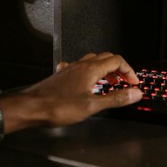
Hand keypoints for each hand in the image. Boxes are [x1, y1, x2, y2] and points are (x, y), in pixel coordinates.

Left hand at [20, 52, 142, 127]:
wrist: (30, 107)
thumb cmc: (56, 106)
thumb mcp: (92, 106)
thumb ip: (116, 98)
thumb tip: (135, 93)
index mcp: (90, 69)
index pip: (117, 61)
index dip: (129, 71)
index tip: (133, 83)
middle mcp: (80, 66)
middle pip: (106, 58)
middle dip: (119, 69)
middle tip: (124, 82)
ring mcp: (70, 69)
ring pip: (92, 61)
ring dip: (105, 69)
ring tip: (109, 82)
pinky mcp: (62, 76)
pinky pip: (79, 67)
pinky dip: (89, 72)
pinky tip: (86, 81)